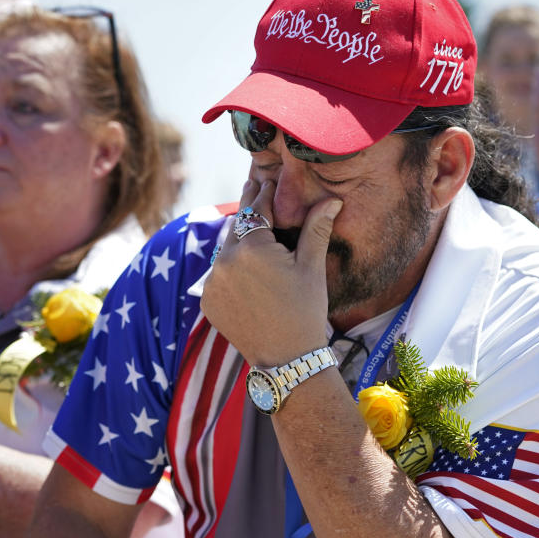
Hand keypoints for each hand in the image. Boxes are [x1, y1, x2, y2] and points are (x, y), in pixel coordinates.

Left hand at [200, 179, 342, 366]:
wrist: (286, 358)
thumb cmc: (305, 311)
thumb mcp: (312, 267)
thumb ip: (315, 229)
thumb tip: (331, 200)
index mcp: (252, 248)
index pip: (256, 210)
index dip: (263, 193)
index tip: (265, 178)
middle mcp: (225, 261)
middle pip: (237, 226)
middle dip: (248, 209)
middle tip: (252, 186)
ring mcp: (213, 282)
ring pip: (226, 250)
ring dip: (238, 239)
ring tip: (249, 225)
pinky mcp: (207, 300)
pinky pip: (218, 274)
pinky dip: (229, 268)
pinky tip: (243, 266)